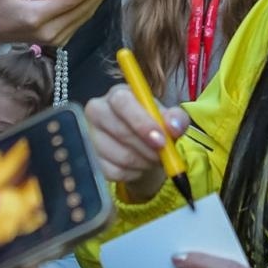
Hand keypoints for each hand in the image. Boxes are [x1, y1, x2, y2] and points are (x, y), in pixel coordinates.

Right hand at [84, 84, 187, 202]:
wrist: (140, 143)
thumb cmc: (152, 123)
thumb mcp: (167, 116)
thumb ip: (176, 118)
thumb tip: (174, 127)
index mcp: (117, 95)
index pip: (122, 103)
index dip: (142, 123)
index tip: (161, 140)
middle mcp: (97, 111)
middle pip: (121, 132)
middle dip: (148, 148)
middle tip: (163, 153)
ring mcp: (91, 136)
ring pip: (121, 156)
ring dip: (145, 162)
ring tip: (153, 158)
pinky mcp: (92, 159)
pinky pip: (116, 173)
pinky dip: (135, 173)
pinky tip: (140, 165)